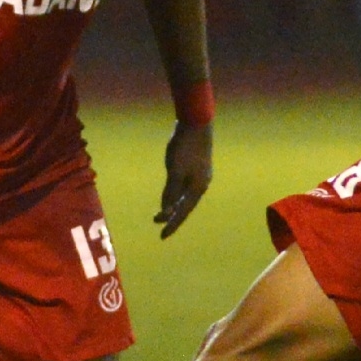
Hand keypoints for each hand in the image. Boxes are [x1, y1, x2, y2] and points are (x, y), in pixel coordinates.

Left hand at [156, 121, 213, 237]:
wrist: (196, 123)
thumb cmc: (185, 147)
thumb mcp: (175, 171)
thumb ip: (170, 192)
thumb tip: (166, 211)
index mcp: (198, 188)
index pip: (183, 212)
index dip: (172, 224)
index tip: (162, 237)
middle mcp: (201, 184)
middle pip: (185, 205)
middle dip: (172, 216)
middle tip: (158, 225)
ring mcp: (199, 175)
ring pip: (185, 195)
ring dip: (173, 205)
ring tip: (162, 213)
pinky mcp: (196, 165)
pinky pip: (185, 186)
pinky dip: (176, 193)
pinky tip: (171, 193)